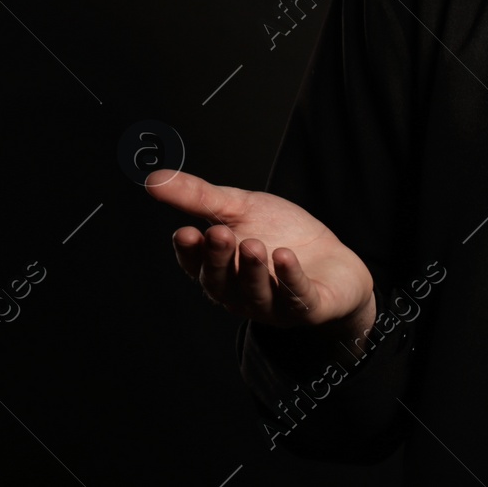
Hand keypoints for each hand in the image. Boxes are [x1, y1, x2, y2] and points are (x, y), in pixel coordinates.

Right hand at [146, 170, 375, 340]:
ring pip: (256, 292)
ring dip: (252, 269)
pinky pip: (297, 297)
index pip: (196, 265)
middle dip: (219, 259)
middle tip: (219, 234)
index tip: (184, 232)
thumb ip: (199, 197)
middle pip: (222, 281)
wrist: (335, 263)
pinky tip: (285, 256)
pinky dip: (290, 278)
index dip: (189, 253)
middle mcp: (241, 293)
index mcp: (221, 270)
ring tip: (253, 245)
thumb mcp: (242, 208)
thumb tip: (152, 179)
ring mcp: (274, 304)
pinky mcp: (309, 308)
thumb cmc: (282, 233)